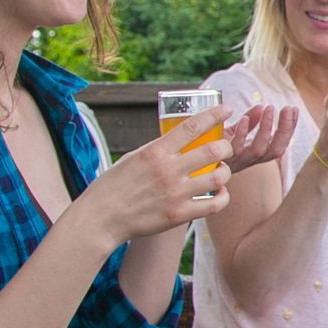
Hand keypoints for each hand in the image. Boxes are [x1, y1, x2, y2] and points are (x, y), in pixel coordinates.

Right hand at [76, 106, 233, 244]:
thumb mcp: (133, 158)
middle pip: (214, 150)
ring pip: (219, 177)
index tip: (226, 109)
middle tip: (224, 149)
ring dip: (225, 172)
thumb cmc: (114, 186)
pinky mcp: (179, 215)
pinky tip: (220, 193)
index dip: (214, 115)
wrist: (101, 219)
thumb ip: (159, 150)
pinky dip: (223, 197)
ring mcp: (175, 193)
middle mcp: (168, 170)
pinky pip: (215, 204)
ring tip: (220, 172)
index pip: (192, 126)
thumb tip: (181, 142)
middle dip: (226, 147)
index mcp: (155, 151)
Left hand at [221, 102, 296, 174]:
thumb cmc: (216, 146)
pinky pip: (235, 148)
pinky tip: (242, 118)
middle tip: (288, 109)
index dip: (289, 128)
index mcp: (258, 153)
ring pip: (259, 149)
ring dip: (266, 128)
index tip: (293, 110)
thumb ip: (249, 121)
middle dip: (285, 128)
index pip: (281, 143)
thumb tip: (260, 106)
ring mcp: (237, 161)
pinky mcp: (222, 160)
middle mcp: (250, 160)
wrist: (194, 163)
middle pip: (276, 149)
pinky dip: (241, 133)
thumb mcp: (235, 132)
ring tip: (268, 109)